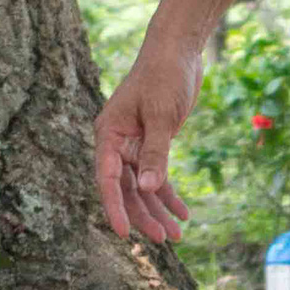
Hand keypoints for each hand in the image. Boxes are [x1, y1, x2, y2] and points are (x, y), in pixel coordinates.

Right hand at [94, 35, 202, 243]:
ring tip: (177, 236)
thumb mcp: (160, 115)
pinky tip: (183, 213)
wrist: (179, 50)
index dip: (114, 207)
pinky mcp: (152, 142)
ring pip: (142, 187)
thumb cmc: (164, 75)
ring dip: (158, 210)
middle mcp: (117, 142)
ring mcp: (133, 144)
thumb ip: (154, 153)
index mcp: (109, 133)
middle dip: (144, 215)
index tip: (122, 233)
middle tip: (163, 239)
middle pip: (126, 188)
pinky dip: (169, 194)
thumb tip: (148, 189)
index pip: (107, 178)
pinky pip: (157, 175)